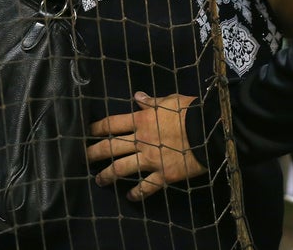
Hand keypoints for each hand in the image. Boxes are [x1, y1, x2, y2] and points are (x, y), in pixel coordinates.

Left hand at [86, 91, 206, 200]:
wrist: (209, 128)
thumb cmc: (190, 110)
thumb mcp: (171, 99)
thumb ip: (152, 101)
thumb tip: (137, 96)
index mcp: (142, 119)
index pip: (112, 124)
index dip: (97, 128)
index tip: (86, 133)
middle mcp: (141, 140)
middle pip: (110, 148)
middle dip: (94, 153)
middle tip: (84, 158)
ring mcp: (151, 159)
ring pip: (122, 169)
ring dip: (108, 175)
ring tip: (99, 180)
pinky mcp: (163, 175)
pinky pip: (146, 187)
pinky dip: (137, 193)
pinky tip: (130, 197)